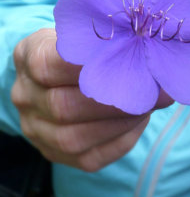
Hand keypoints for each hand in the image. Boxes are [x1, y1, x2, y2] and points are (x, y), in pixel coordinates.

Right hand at [11, 28, 172, 171]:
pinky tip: (139, 123)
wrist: (54, 80)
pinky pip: (89, 159)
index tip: (135, 62)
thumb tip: (153, 61)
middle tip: (156, 94)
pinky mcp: (54, 154)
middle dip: (117, 103)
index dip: (94, 66)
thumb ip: (109, 47)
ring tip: (149, 107)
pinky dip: (121, 141)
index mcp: (29, 59)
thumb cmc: (78, 54)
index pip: (50, 65)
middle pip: (64, 107)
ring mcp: (36, 130)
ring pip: (74, 139)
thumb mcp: (83, 38)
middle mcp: (25, 97)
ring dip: (120, 124)